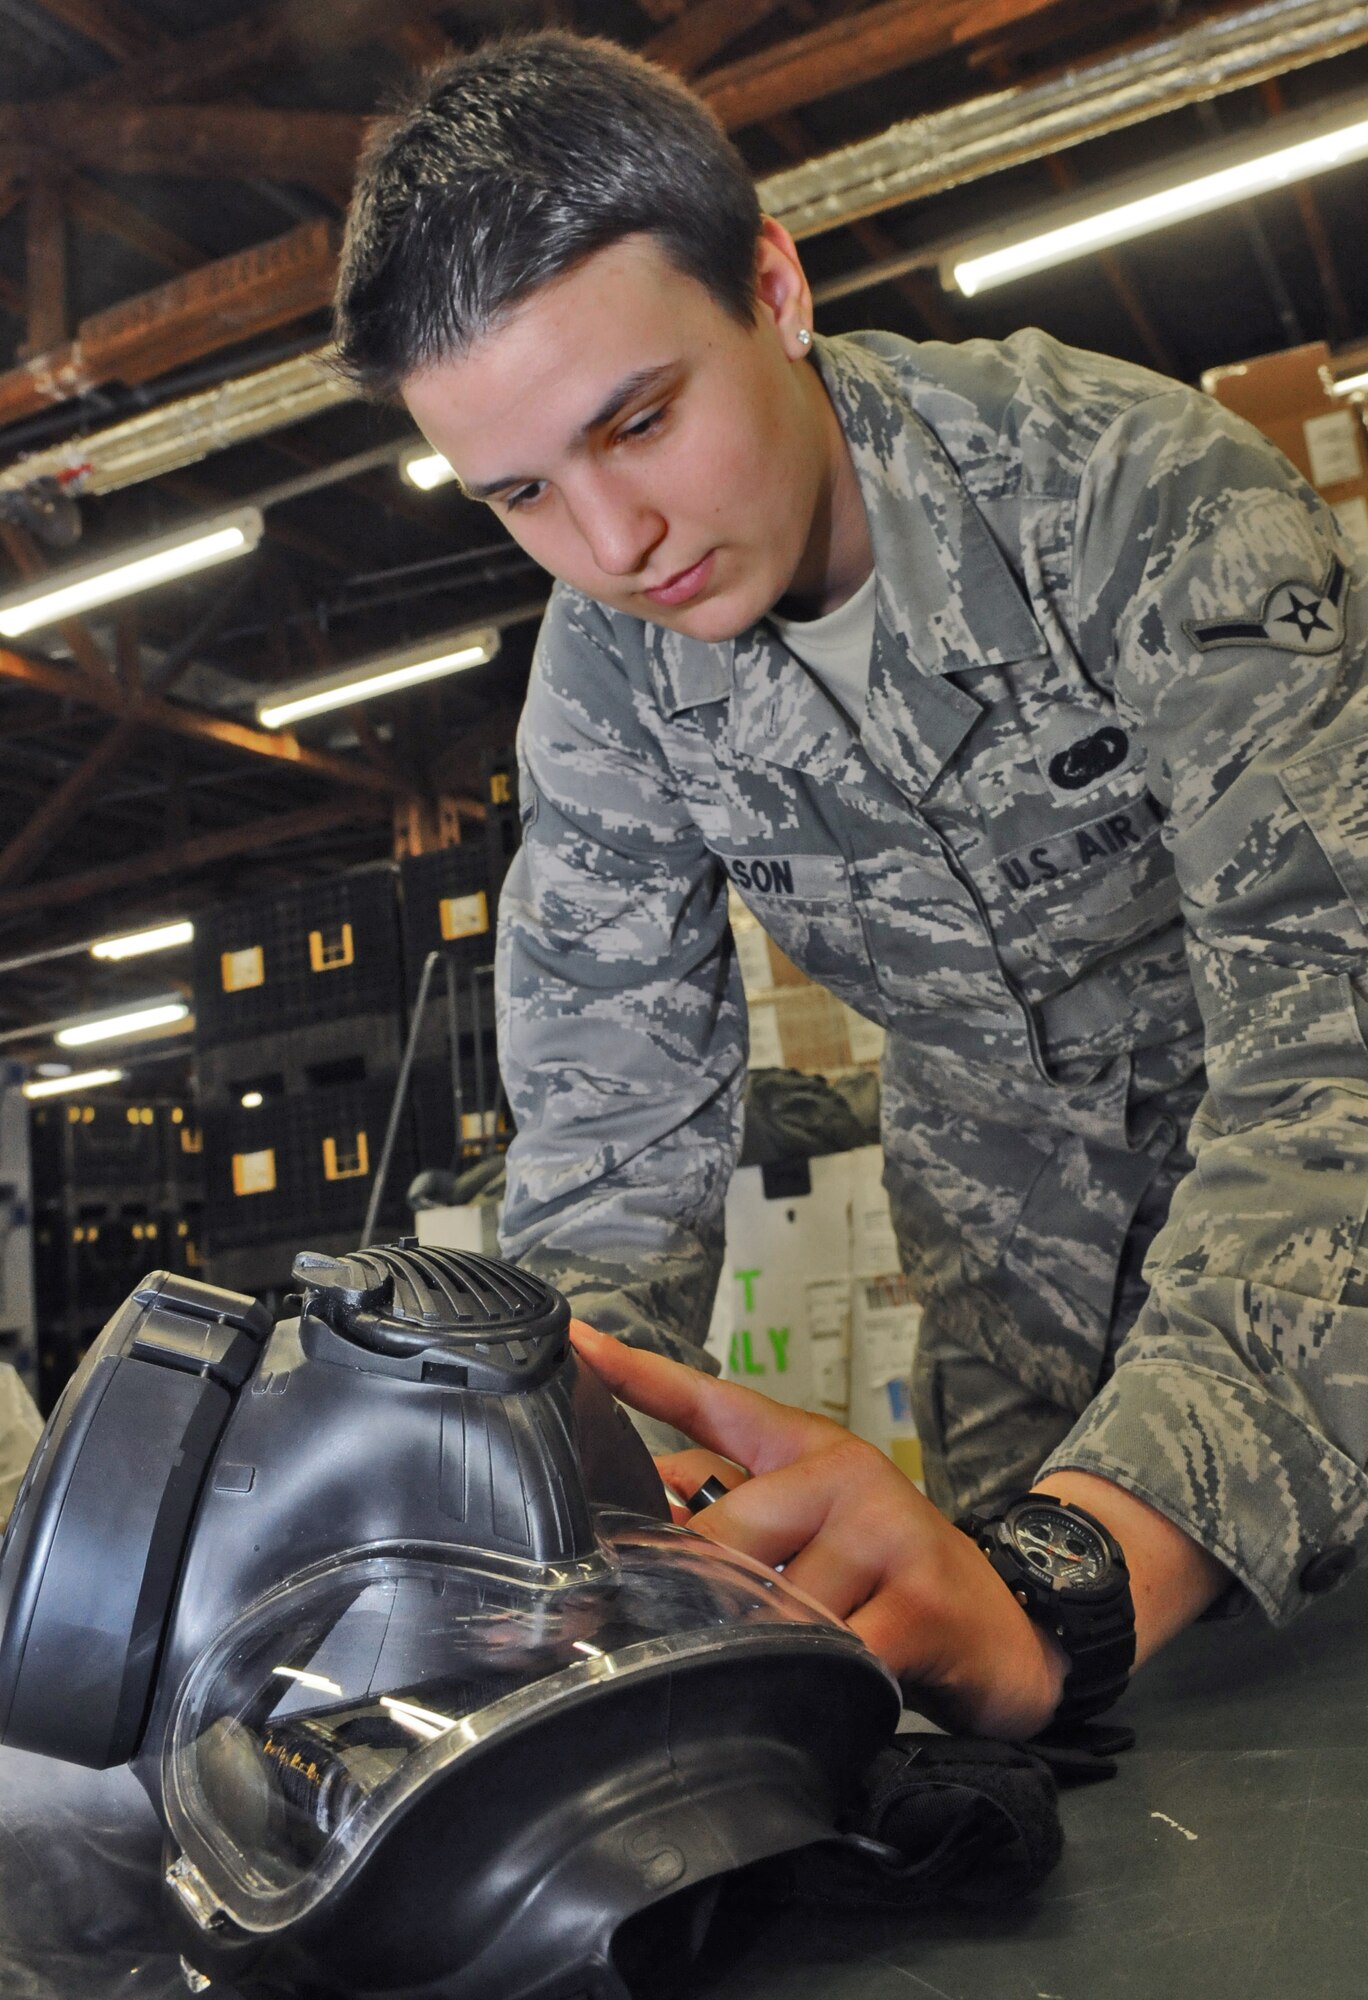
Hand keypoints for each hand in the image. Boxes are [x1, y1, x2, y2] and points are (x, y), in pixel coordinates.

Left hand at [570, 1321, 1065, 1738]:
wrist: (1010, 1629)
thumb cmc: (895, 1578)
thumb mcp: (818, 1526)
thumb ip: (738, 1506)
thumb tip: (650, 1501)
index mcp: (810, 1451)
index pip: (713, 1400)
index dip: (638, 1374)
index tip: (577, 1342)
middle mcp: (844, 1475)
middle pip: (723, 1538)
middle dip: (710, 1600)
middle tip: (724, 1634)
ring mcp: (883, 1534)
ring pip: (771, 1608)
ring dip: (776, 1654)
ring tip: (813, 1660)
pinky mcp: (913, 1603)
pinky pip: (829, 1655)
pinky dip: (824, 1684)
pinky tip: (846, 1685)